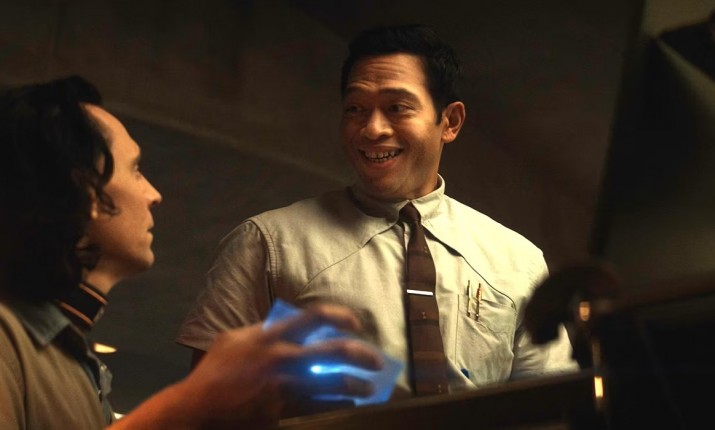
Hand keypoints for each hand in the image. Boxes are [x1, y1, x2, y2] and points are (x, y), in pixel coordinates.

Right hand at [177, 303, 383, 427]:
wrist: (198, 406)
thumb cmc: (215, 370)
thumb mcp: (234, 340)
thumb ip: (262, 331)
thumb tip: (287, 327)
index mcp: (270, 335)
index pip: (314, 316)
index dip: (340, 316)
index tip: (354, 323)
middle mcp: (282, 356)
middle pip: (335, 350)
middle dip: (362, 354)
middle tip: (376, 360)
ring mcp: (284, 384)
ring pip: (334, 383)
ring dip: (357, 385)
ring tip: (368, 388)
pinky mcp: (283, 409)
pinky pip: (320, 407)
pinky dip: (339, 405)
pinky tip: (349, 404)